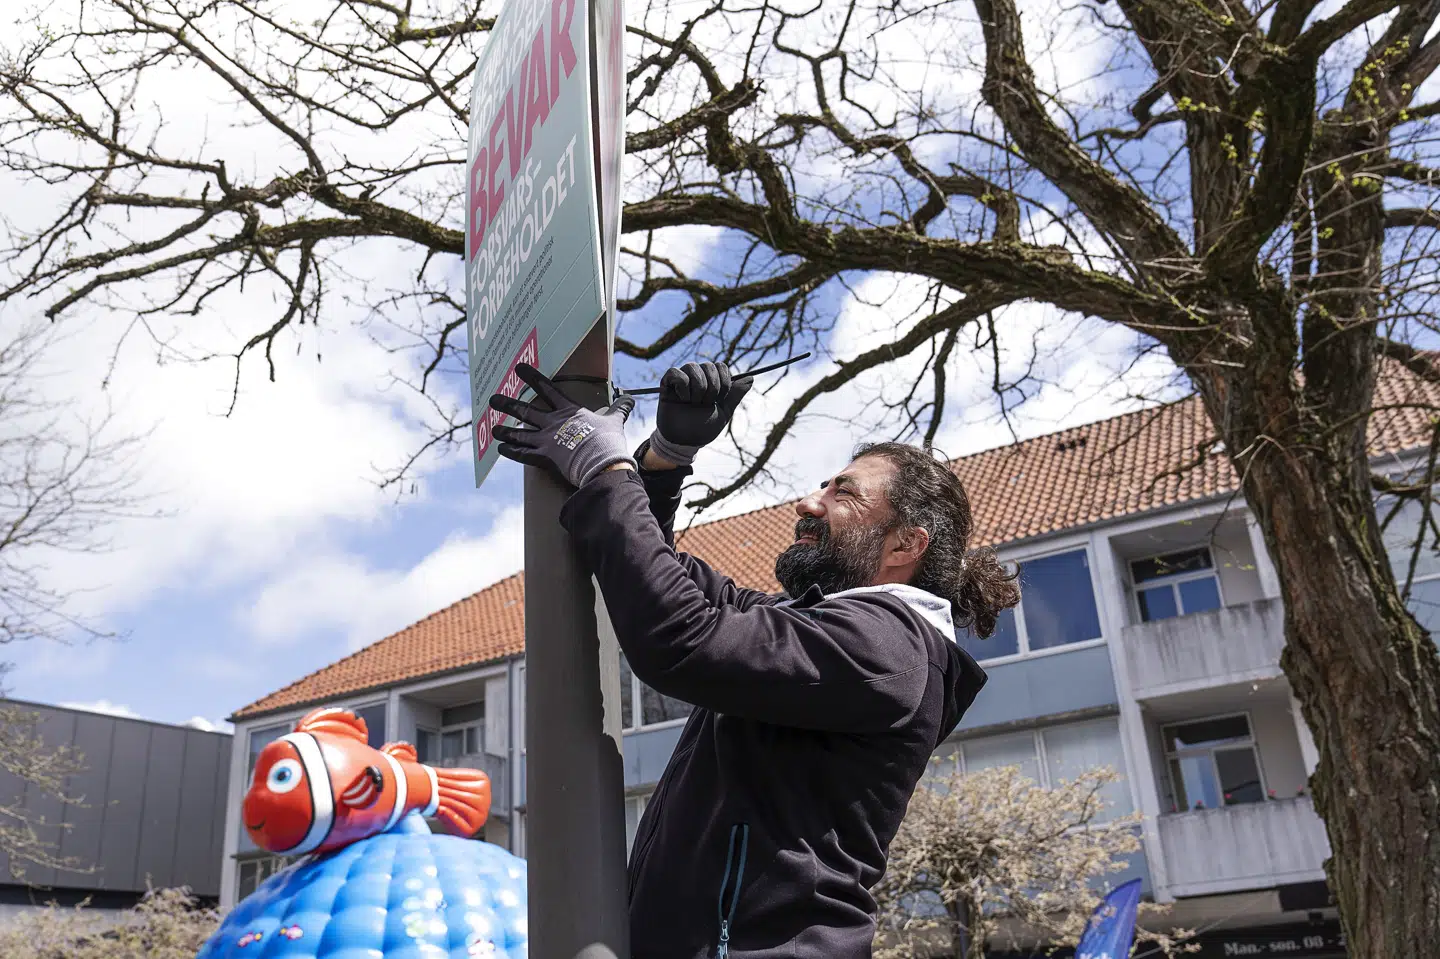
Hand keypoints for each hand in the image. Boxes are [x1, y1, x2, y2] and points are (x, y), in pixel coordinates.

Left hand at [488, 364, 636, 486]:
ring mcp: (546, 440)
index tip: (518, 368)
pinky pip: (523, 453)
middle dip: (508, 404)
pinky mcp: (544, 457)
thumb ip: (619, 409)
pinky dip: (511, 451)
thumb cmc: (608, 441)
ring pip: (519, 433)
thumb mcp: (615, 421)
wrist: (602, 463)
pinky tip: (501, 448)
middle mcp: (552, 423)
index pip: (547, 389)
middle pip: (525, 411)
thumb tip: (630, 399)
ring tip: (493, 428)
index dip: (532, 377)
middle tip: (493, 399)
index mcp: (568, 411)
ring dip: (505, 430)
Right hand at [649, 361, 752, 466]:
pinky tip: (681, 399)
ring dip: (697, 389)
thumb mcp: (725, 411)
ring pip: (693, 367)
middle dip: (711, 389)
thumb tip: (751, 377)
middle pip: (709, 365)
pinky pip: (676, 372)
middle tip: (705, 404)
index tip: (719, 400)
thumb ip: (736, 394)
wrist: (685, 440)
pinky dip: (682, 387)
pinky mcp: (667, 382)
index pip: (721, 366)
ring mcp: (682, 377)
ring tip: (692, 403)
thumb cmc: (704, 427)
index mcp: (711, 380)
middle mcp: (697, 375)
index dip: (724, 383)